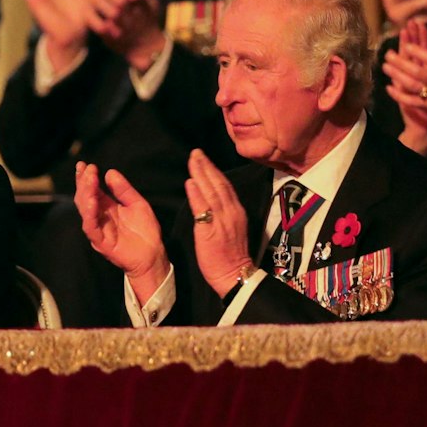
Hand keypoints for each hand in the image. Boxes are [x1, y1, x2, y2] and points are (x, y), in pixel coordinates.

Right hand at [74, 161, 167, 293]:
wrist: (153, 255)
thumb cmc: (145, 231)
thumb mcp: (137, 203)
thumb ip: (124, 190)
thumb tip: (110, 172)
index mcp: (106, 207)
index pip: (91, 190)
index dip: (86, 178)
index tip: (85, 164)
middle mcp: (99, 217)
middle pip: (85, 198)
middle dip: (84, 182)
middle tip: (88, 169)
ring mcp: (99, 230)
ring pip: (85, 211)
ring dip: (85, 195)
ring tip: (89, 181)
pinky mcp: (101, 242)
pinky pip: (91, 228)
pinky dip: (89, 215)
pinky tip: (92, 201)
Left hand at [84, 0, 164, 68]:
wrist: (144, 46)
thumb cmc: (145, 18)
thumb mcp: (149, 3)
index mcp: (145, 9)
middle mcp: (135, 20)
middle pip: (121, 2)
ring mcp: (124, 31)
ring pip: (111, 14)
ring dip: (98, 0)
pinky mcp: (112, 39)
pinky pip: (101, 27)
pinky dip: (93, 15)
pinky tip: (84, 4)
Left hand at [184, 149, 251, 295]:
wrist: (234, 274)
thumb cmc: (230, 254)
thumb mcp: (231, 228)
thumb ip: (223, 212)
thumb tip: (211, 198)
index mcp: (236, 212)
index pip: (225, 186)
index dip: (214, 170)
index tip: (203, 158)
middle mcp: (231, 213)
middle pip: (219, 184)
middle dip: (207, 166)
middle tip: (196, 152)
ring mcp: (222, 221)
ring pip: (212, 192)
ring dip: (201, 174)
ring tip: (192, 160)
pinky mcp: (211, 231)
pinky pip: (204, 210)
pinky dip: (198, 195)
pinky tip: (191, 183)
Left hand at [384, 21, 426, 140]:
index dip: (420, 53)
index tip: (407, 45)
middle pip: (419, 73)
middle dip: (402, 63)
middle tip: (388, 55)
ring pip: (412, 86)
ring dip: (397, 76)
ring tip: (385, 66)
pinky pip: (411, 101)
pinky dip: (399, 96)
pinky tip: (388, 87)